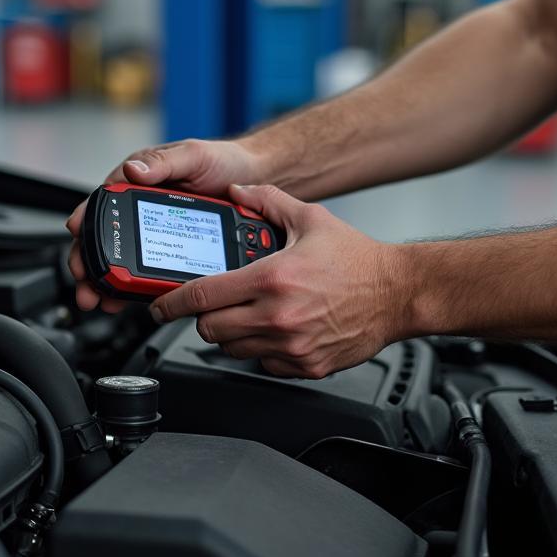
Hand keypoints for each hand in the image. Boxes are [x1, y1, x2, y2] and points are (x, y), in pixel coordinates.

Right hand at [65, 138, 267, 311]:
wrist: (257, 181)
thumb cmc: (225, 162)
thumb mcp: (194, 156)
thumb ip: (163, 163)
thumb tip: (135, 170)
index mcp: (141, 179)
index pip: (105, 201)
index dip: (87, 218)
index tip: (76, 232)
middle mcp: (143, 205)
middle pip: (108, 236)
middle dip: (90, 260)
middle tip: (84, 280)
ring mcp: (156, 229)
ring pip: (123, 257)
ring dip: (107, 280)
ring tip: (99, 299)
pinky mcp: (171, 247)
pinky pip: (147, 267)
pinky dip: (133, 286)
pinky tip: (124, 300)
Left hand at [148, 184, 407, 377]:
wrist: (398, 293)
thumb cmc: (358, 259)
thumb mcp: (310, 219)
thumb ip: (267, 201)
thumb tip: (238, 192)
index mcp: (271, 279)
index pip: (203, 295)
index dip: (171, 303)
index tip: (158, 306)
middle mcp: (277, 316)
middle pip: (210, 329)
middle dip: (204, 317)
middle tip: (213, 305)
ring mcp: (290, 345)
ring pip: (232, 350)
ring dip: (230, 334)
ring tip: (248, 314)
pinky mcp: (305, 365)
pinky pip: (262, 363)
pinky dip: (259, 350)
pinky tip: (274, 329)